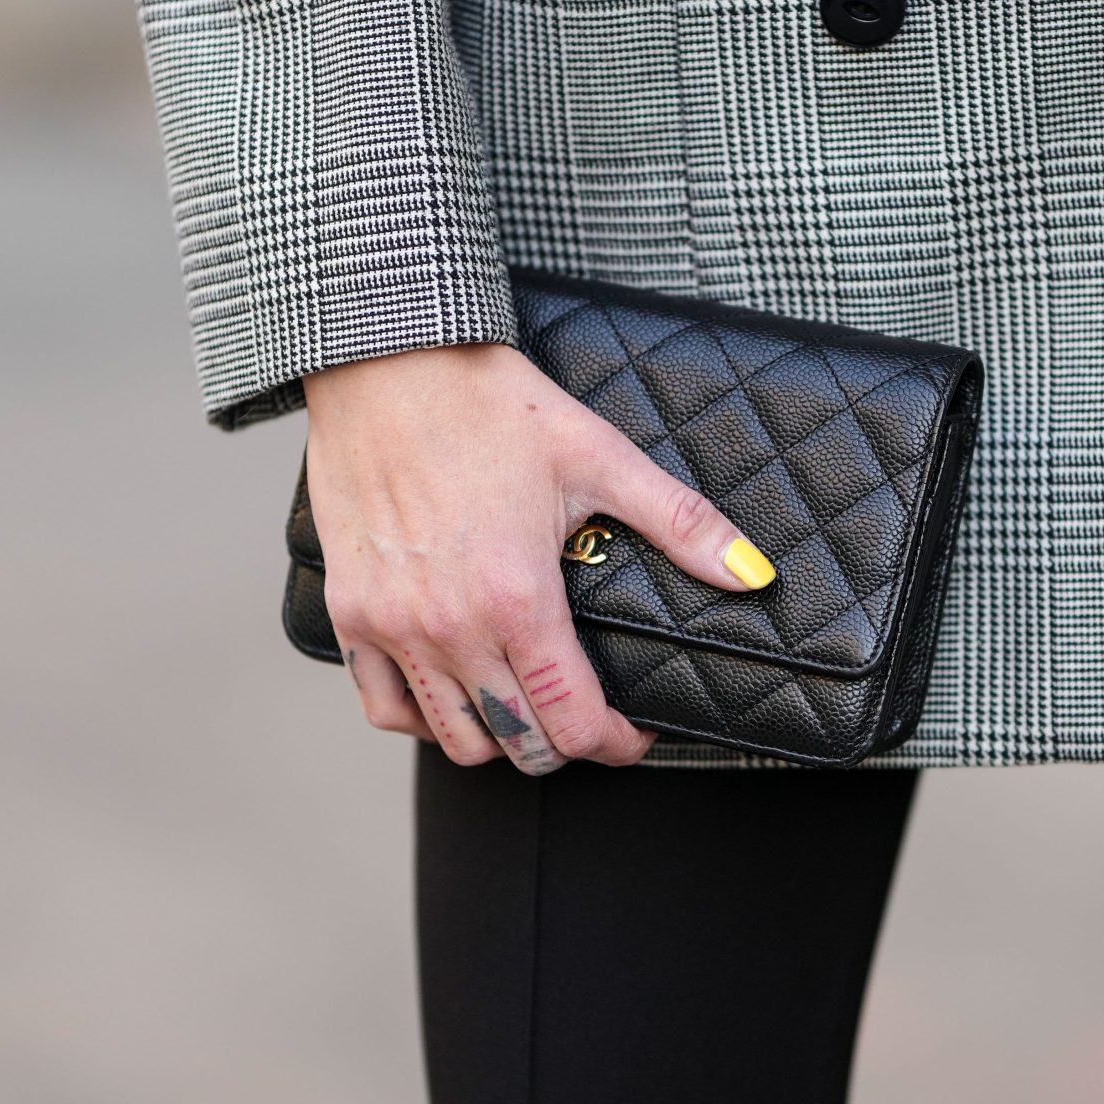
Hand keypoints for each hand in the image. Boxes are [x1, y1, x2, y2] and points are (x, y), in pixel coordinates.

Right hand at [300, 342, 775, 773]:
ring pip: (454, 739)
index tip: (633, 733)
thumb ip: (681, 523)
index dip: (616, 744)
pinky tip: (457, 692)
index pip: (573, 723)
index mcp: (517, 597)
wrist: (384, 358)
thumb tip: (751, 573)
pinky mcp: (351, 612)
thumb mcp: (598, 456)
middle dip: (565, 745)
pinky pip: (385, 706)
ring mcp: (393, 625)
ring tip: (528, 707)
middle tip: (587, 717)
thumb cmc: (487, 403)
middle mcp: (450, 626)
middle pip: (518, 744)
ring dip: (500, 738)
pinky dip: (425, 718)